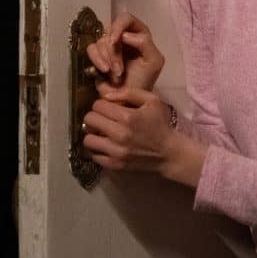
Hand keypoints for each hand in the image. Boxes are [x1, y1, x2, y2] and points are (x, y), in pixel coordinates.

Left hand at [82, 83, 205, 185]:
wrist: (169, 153)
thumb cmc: (161, 124)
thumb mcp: (152, 101)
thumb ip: (130, 93)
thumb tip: (106, 96)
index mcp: (128, 117)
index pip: (97, 105)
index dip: (101, 104)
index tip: (108, 107)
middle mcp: (119, 134)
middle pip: (89, 120)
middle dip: (95, 116)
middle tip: (103, 119)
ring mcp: (116, 151)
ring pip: (88, 140)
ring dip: (93, 134)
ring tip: (102, 133)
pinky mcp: (115, 165)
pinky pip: (94, 156)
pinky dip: (98, 150)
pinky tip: (106, 146)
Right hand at [85, 12, 163, 89]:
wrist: (128, 99)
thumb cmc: (143, 80)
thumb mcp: (154, 62)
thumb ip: (145, 43)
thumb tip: (125, 35)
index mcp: (139, 33)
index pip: (126, 19)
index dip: (118, 26)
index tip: (115, 40)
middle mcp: (123, 36)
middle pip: (110, 31)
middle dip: (113, 52)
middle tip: (119, 70)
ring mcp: (109, 45)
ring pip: (100, 41)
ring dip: (107, 60)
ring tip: (115, 75)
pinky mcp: (98, 55)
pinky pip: (91, 49)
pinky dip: (97, 60)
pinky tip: (104, 71)